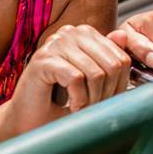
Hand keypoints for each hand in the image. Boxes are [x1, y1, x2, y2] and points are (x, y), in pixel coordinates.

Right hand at [0, 24, 131, 142]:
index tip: (109, 101)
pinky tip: (73, 106)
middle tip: (95, 109)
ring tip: (83, 109)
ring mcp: (55, 43)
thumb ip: (109, 59)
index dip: (120, 85)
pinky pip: (76, 79)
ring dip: (93, 100)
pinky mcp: (43, 59)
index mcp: (85, 34)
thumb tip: (123, 35)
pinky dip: (79, 99)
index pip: (121, 57)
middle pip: (112, 65)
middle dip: (108, 94)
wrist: (29, 120)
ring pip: (96, 73)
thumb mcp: (92, 80)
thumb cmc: (61, 101)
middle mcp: (71, 32)